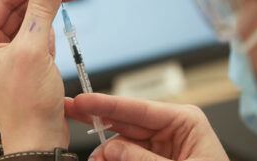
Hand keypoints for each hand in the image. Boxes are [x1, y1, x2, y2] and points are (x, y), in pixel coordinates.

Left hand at [0, 0, 81, 153]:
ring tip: (63, 15)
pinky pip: (36, 37)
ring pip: (29, 21)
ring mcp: (6, 55)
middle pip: (17, 8)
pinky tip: (51, 46)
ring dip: (47, 16)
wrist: (39, 137)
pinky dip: (47, 35)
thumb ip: (41, 9)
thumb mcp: (33, 49)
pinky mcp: (22, 62)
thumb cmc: (28, 101)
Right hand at [65, 94, 229, 160]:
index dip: (107, 104)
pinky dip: (113, 157)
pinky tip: (103, 159)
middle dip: (98, 117)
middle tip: (72, 109)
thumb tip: (112, 148)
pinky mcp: (154, 156)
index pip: (139, 108)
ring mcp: (161, 142)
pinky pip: (127, 153)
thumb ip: (144, 160)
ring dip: (105, 148)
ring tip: (94, 159)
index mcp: (185, 120)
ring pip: (123, 138)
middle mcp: (170, 127)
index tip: (83, 100)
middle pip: (126, 118)